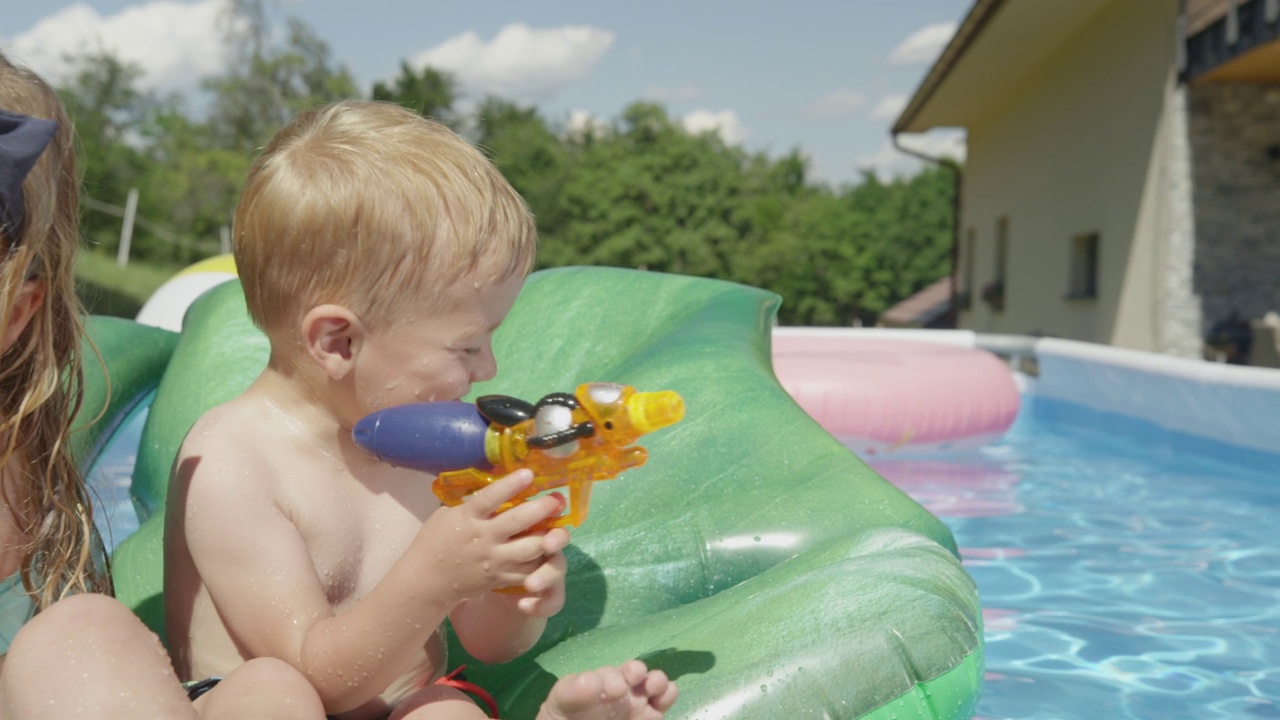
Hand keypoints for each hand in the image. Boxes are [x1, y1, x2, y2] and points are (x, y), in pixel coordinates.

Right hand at [415, 470, 565, 602]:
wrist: (428, 581)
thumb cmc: (435, 541)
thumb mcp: (448, 515)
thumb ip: (471, 502)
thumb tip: (494, 480)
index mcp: (467, 519)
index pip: (490, 498)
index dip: (511, 485)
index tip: (529, 473)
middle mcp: (483, 539)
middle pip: (518, 522)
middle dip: (541, 508)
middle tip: (556, 499)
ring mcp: (494, 561)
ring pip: (530, 548)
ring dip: (548, 535)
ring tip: (559, 525)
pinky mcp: (501, 578)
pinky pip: (528, 570)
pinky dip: (542, 561)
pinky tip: (550, 549)